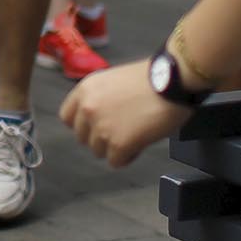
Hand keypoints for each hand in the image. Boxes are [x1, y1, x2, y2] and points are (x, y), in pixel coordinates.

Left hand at [59, 61, 193, 167]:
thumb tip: (100, 115)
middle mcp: (87, 109)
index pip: (67, 118)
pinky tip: (139, 146)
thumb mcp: (113, 81)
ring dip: (114, 148)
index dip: (84, 125)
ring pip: (98, 151)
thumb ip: (100, 98)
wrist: (173, 82)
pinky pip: (115, 162)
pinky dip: (127, 158)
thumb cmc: (152, 79)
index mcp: (84, 90)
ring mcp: (101, 127)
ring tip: (134, 137)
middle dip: (100, 138)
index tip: (96, 127)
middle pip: (82, 138)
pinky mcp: (118, 144)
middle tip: (121, 132)